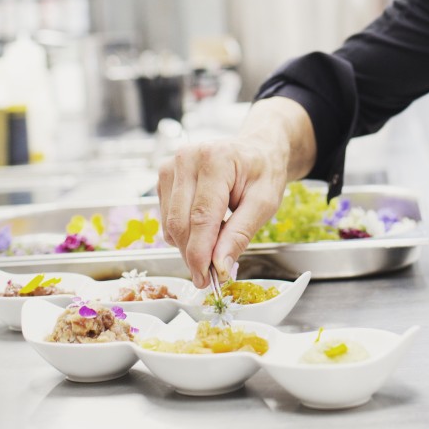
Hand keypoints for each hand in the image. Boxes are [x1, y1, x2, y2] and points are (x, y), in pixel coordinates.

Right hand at [157, 97, 316, 287]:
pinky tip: (204, 226)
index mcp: (216, 159)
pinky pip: (166, 218)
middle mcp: (187, 158)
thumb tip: (218, 265)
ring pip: (170, 224)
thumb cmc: (263, 172)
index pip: (201, 216)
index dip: (200, 253)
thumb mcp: (264, 203)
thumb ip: (240, 234)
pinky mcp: (164, 176)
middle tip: (209, 274)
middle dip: (193, 255)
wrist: (256, 150)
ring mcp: (171, 166)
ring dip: (188, 245)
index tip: (205, 278)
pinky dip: (183, 232)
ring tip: (215, 241)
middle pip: (180, 223)